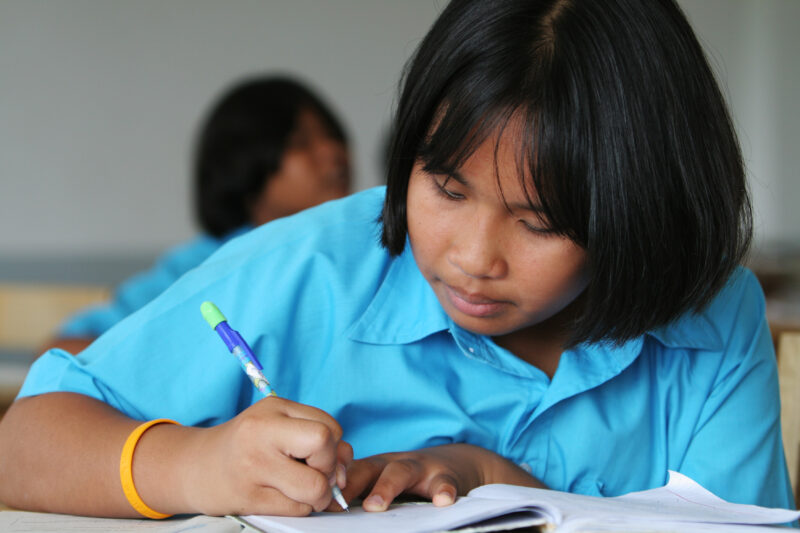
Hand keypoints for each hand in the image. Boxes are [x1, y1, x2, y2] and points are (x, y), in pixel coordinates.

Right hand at [178, 397, 351, 515]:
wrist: (195, 466)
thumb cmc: (248, 444)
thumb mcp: (280, 425)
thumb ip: (317, 436)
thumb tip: (344, 467)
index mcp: (273, 409)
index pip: (327, 426)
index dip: (333, 445)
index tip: (318, 454)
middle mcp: (261, 433)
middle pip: (322, 445)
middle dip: (328, 466)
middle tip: (313, 472)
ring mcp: (253, 466)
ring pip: (314, 487)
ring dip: (318, 495)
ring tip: (303, 489)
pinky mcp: (248, 497)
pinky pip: (297, 509)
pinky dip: (300, 507)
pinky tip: (284, 497)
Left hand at [340, 443, 542, 511]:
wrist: (460, 463)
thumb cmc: (412, 479)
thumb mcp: (386, 480)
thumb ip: (361, 492)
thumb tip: (325, 509)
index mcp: (376, 467)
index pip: (350, 471)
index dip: (334, 484)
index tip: (318, 501)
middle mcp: (395, 463)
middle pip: (370, 468)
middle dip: (352, 483)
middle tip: (338, 503)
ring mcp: (421, 468)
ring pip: (401, 471)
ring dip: (386, 487)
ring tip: (375, 506)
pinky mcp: (447, 476)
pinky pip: (445, 482)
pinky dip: (443, 491)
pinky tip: (442, 501)